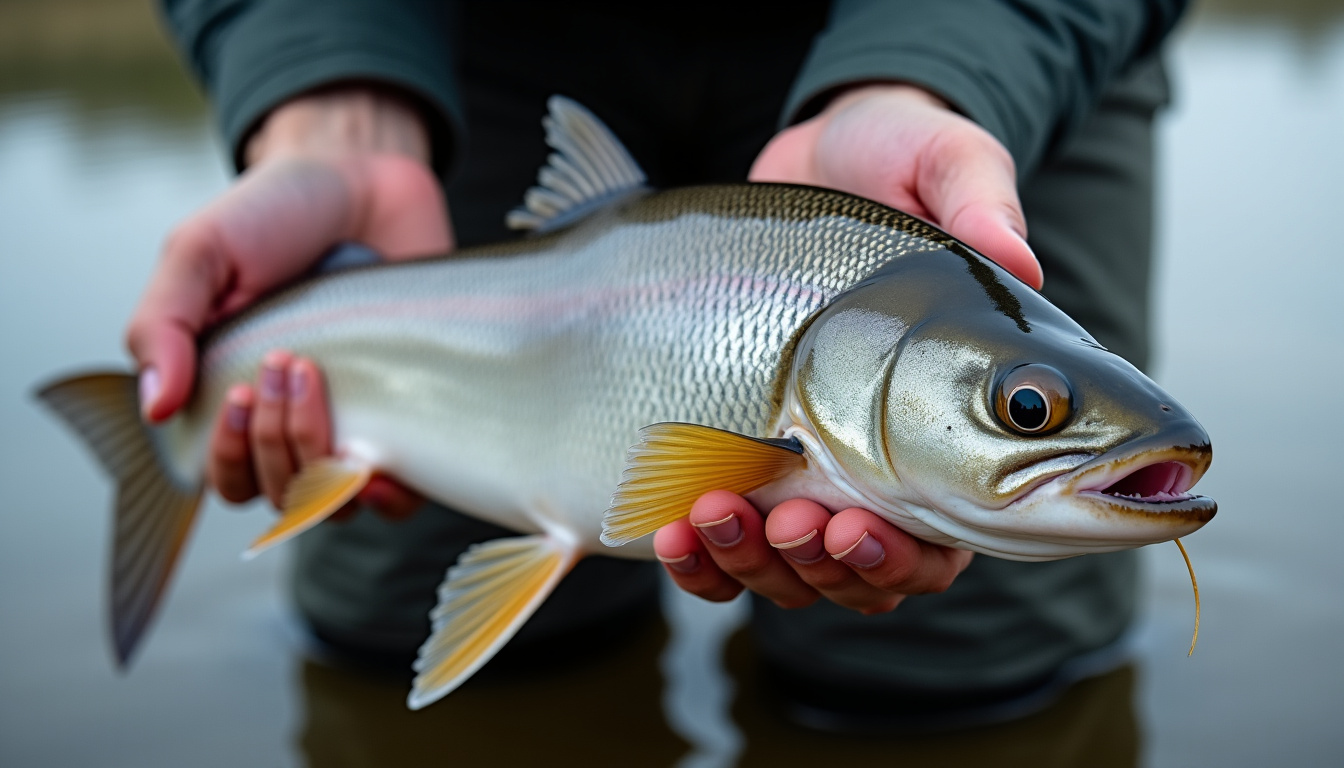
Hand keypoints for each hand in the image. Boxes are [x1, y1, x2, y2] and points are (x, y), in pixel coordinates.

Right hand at [126, 84, 446, 516]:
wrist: (362, 179)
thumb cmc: (275, 215)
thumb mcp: (200, 253)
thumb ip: (163, 325)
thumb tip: (155, 408)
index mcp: (233, 396)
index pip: (224, 477)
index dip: (229, 456)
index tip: (243, 393)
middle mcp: (292, 421)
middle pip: (277, 494)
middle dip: (276, 442)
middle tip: (288, 363)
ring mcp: (354, 420)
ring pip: (332, 500)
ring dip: (321, 459)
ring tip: (319, 377)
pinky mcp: (410, 416)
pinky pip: (403, 493)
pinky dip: (390, 496)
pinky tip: (382, 467)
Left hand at [656, 84, 1017, 611]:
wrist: (820, 153)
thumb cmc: (899, 160)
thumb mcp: (942, 159)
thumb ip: (979, 200)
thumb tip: (1017, 261)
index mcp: (957, 425)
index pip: (948, 542)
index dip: (903, 559)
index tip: (852, 525)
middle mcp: (890, 463)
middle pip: (864, 576)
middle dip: (820, 568)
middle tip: (789, 523)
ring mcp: (815, 464)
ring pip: (791, 571)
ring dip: (751, 565)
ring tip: (711, 516)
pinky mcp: (749, 453)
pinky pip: (726, 542)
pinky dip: (699, 557)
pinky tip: (670, 530)